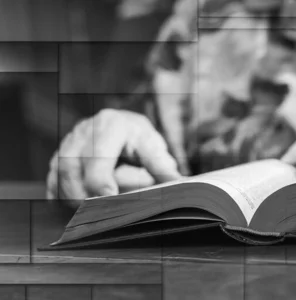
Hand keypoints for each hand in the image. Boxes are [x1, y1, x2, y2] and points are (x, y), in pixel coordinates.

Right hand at [46, 109, 180, 206]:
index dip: (100, 179)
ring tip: (85, 214)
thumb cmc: (141, 142)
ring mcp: (69, 140)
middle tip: (95, 214)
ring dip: (70, 195)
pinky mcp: (60, 153)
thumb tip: (177, 182)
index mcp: (112, 124)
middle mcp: (86, 129)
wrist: (125, 129)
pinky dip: (59, 194)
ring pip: (59, 171)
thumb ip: (161, 165)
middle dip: (82, 192)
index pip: (98, 154)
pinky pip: (52, 177)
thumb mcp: (155, 148)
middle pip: (72, 165)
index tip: (107, 198)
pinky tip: (71, 209)